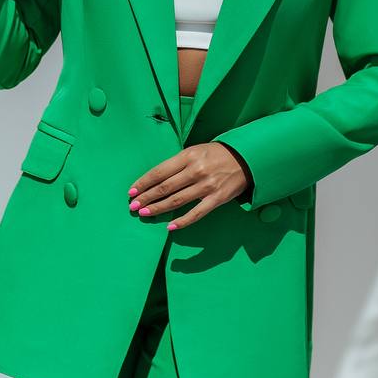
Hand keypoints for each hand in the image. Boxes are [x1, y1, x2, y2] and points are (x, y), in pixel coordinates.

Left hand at [127, 142, 252, 229]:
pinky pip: (196, 213)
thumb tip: (156, 179)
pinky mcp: (217, 199)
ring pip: (176, 200)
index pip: (159, 172)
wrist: (245, 157)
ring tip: (145, 213)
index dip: (144, 183)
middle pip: (165, 187)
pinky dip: (182, 221)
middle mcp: (196, 170)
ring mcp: (207, 185)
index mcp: (188, 156)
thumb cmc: (216, 154)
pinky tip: (170, 226)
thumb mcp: (195, 151)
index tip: (131, 192)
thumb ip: (178, 163)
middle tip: (133, 206)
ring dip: (158, 208)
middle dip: (146, 197)